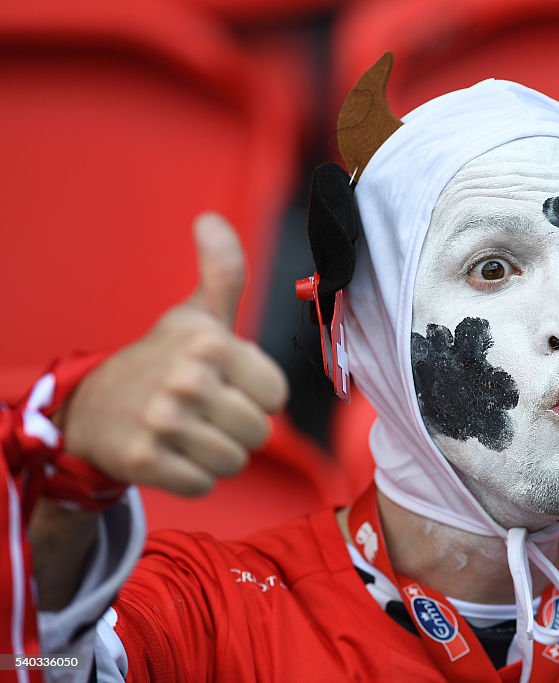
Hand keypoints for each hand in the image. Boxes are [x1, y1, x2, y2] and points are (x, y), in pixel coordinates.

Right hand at [58, 213, 288, 495]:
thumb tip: (211, 220)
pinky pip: (203, 485)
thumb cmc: (163, 358)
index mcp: (211, 343)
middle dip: (238, 428)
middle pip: (258, 433)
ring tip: (189, 431)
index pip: (276, 395)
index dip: (257, 396)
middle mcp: (187, 380)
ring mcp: (163, 421)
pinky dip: (192, 476)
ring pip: (234, 462)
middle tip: (206, 412)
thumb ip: (222, 272)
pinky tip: (171, 452)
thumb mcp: (197, 314)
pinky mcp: (144, 460)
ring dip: (217, 454)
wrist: (94, 406)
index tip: (229, 386)